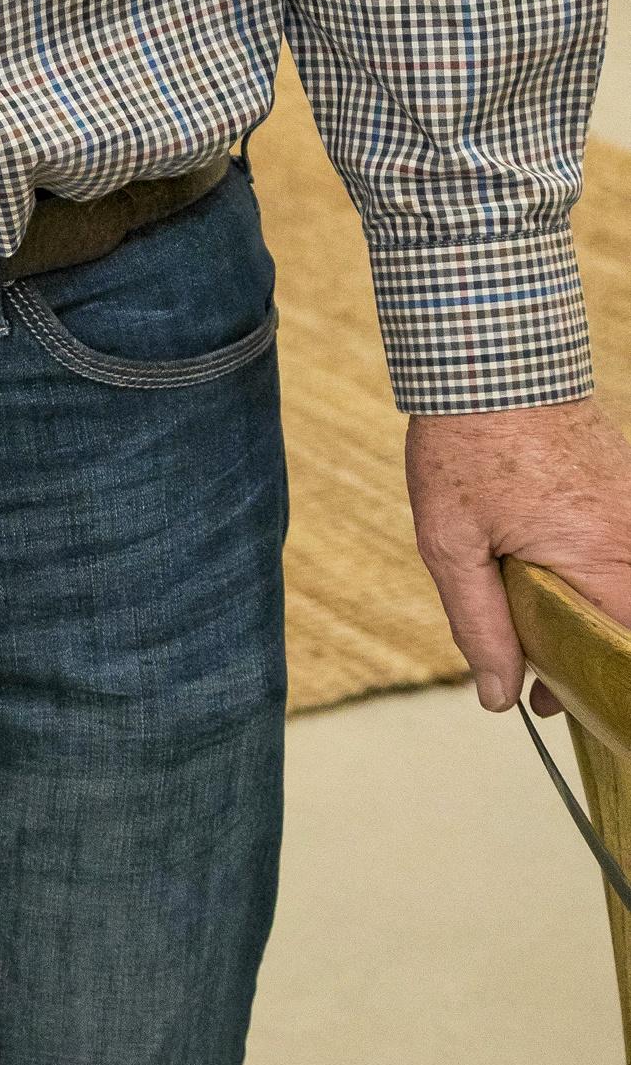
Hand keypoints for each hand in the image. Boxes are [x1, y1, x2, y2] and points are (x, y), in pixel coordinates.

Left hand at [405, 395, 630, 712]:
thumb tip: (500, 695)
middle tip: (543, 688)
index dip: (605, 686)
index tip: (566, 705)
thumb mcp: (451, 543)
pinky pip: (622, 553)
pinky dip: (596, 580)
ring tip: (537, 643)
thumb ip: (479, 623)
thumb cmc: (465, 444)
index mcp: (601, 555)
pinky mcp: (625, 488)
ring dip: (592, 622)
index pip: (627, 646)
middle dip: (591, 662)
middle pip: (628, 623)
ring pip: (626, 590)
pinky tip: (551, 587)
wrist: (489, 359)